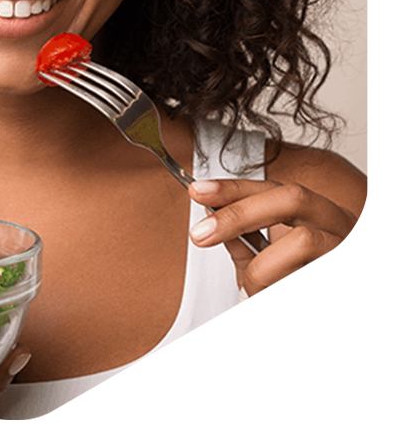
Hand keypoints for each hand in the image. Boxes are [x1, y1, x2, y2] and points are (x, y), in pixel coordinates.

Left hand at [188, 178, 366, 419]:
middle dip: (240, 214)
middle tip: (202, 235)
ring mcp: (364, 265)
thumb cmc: (302, 332)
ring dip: (263, 272)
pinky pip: (330, 288)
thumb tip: (212, 212)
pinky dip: (299, 307)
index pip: (279, 191)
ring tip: (251, 300)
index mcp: (321, 225)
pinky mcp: (376, 301)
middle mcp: (346, 237)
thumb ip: (244, 246)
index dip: (237, 188)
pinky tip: (294, 323)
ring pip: (305, 241)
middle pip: (294, 199)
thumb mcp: (262, 283)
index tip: (199, 192)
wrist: (327, 386)